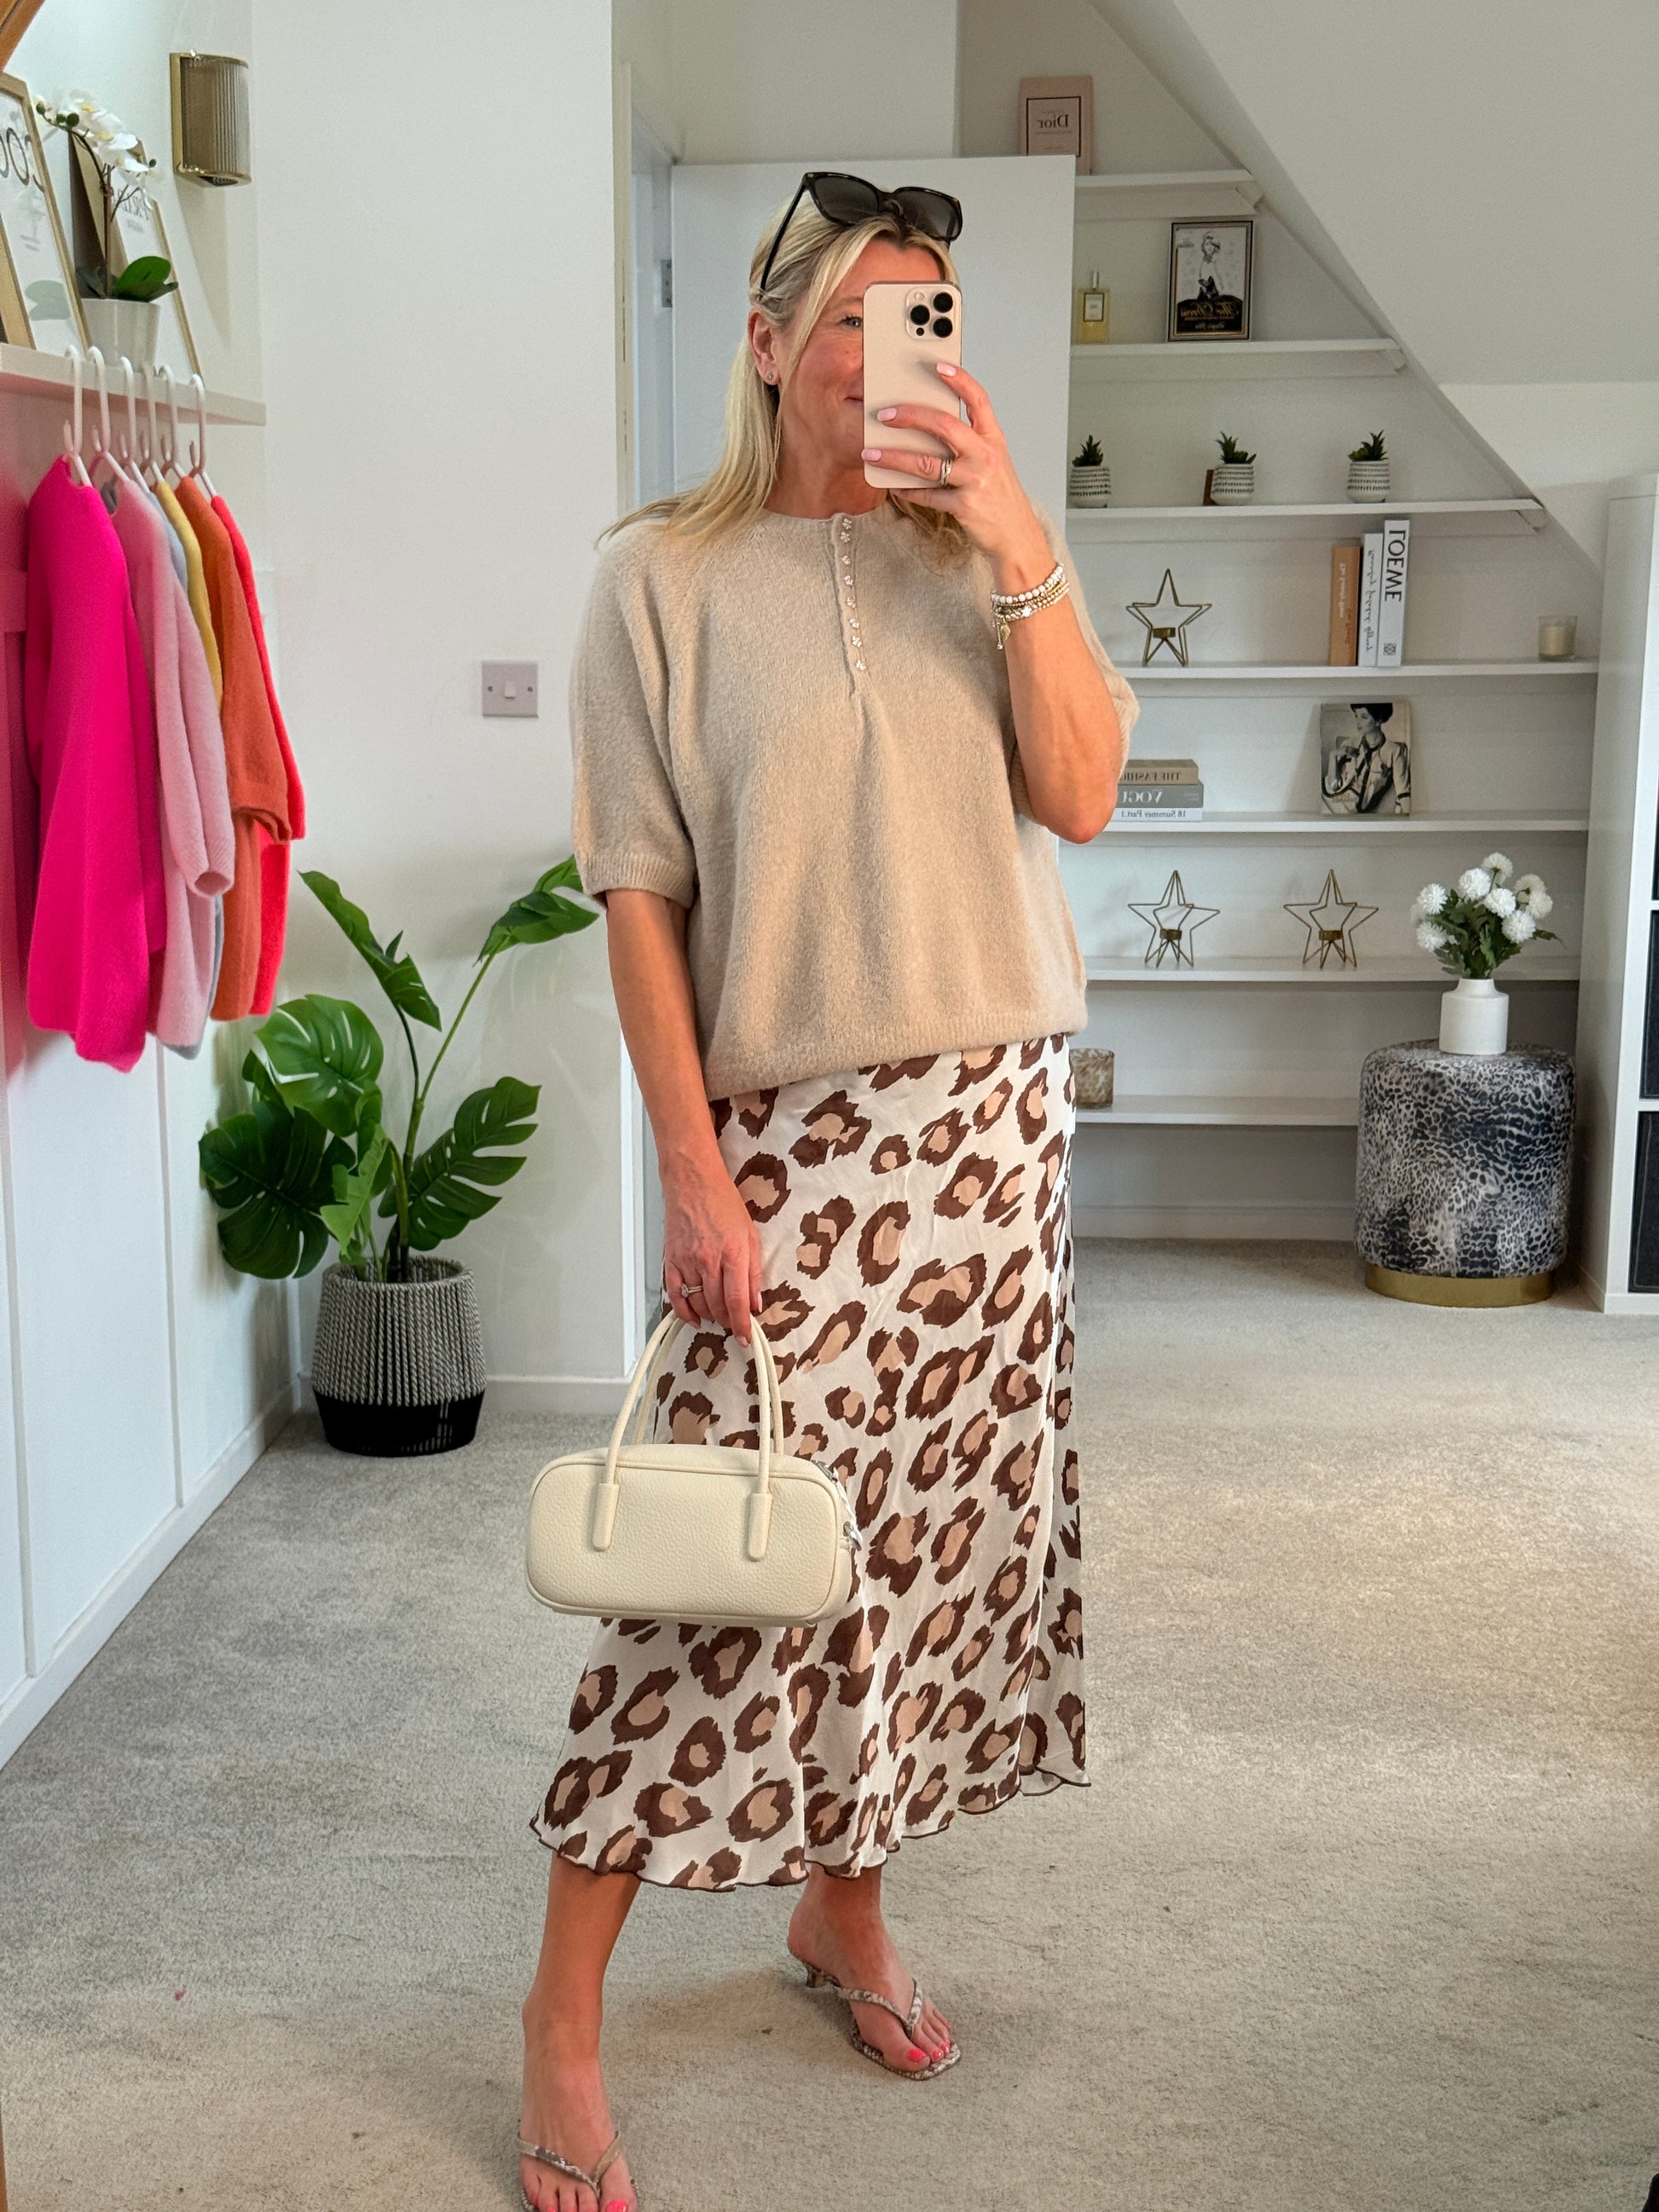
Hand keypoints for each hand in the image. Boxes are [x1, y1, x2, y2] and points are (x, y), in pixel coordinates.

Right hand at [661, 1154, 761, 1342]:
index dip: (742, 1324)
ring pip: (699, 1303)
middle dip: (728, 1321)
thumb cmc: (723, 1203)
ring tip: (719, 1317)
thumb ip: (753, 1271)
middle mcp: (709, 1261)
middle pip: (718, 1306)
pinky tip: (694, 1318)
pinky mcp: (671, 1260)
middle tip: (734, 1324)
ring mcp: (688, 1262)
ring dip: (711, 1316)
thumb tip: (755, 1302)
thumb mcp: (750, 1235)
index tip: (745, 1337)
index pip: (737, 1301)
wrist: (693, 1183)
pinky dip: (684, 1312)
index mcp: (733, 1254)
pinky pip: (676, 1295)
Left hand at [861, 361, 1052, 591]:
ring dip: (894, 458)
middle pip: (943, 425)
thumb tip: (925, 426)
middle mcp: (985, 456)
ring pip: (926, 463)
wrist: (1016, 535)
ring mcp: (975, 481)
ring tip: (871, 454)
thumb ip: (967, 441)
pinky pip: (928, 496)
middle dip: (909, 416)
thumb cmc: (999, 495)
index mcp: (992, 439)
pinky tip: (893, 486)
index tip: (938, 366)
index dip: (960, 380)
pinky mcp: (965, 507)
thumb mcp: (991, 461)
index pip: (978, 400)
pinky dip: (907, 491)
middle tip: (884, 415)